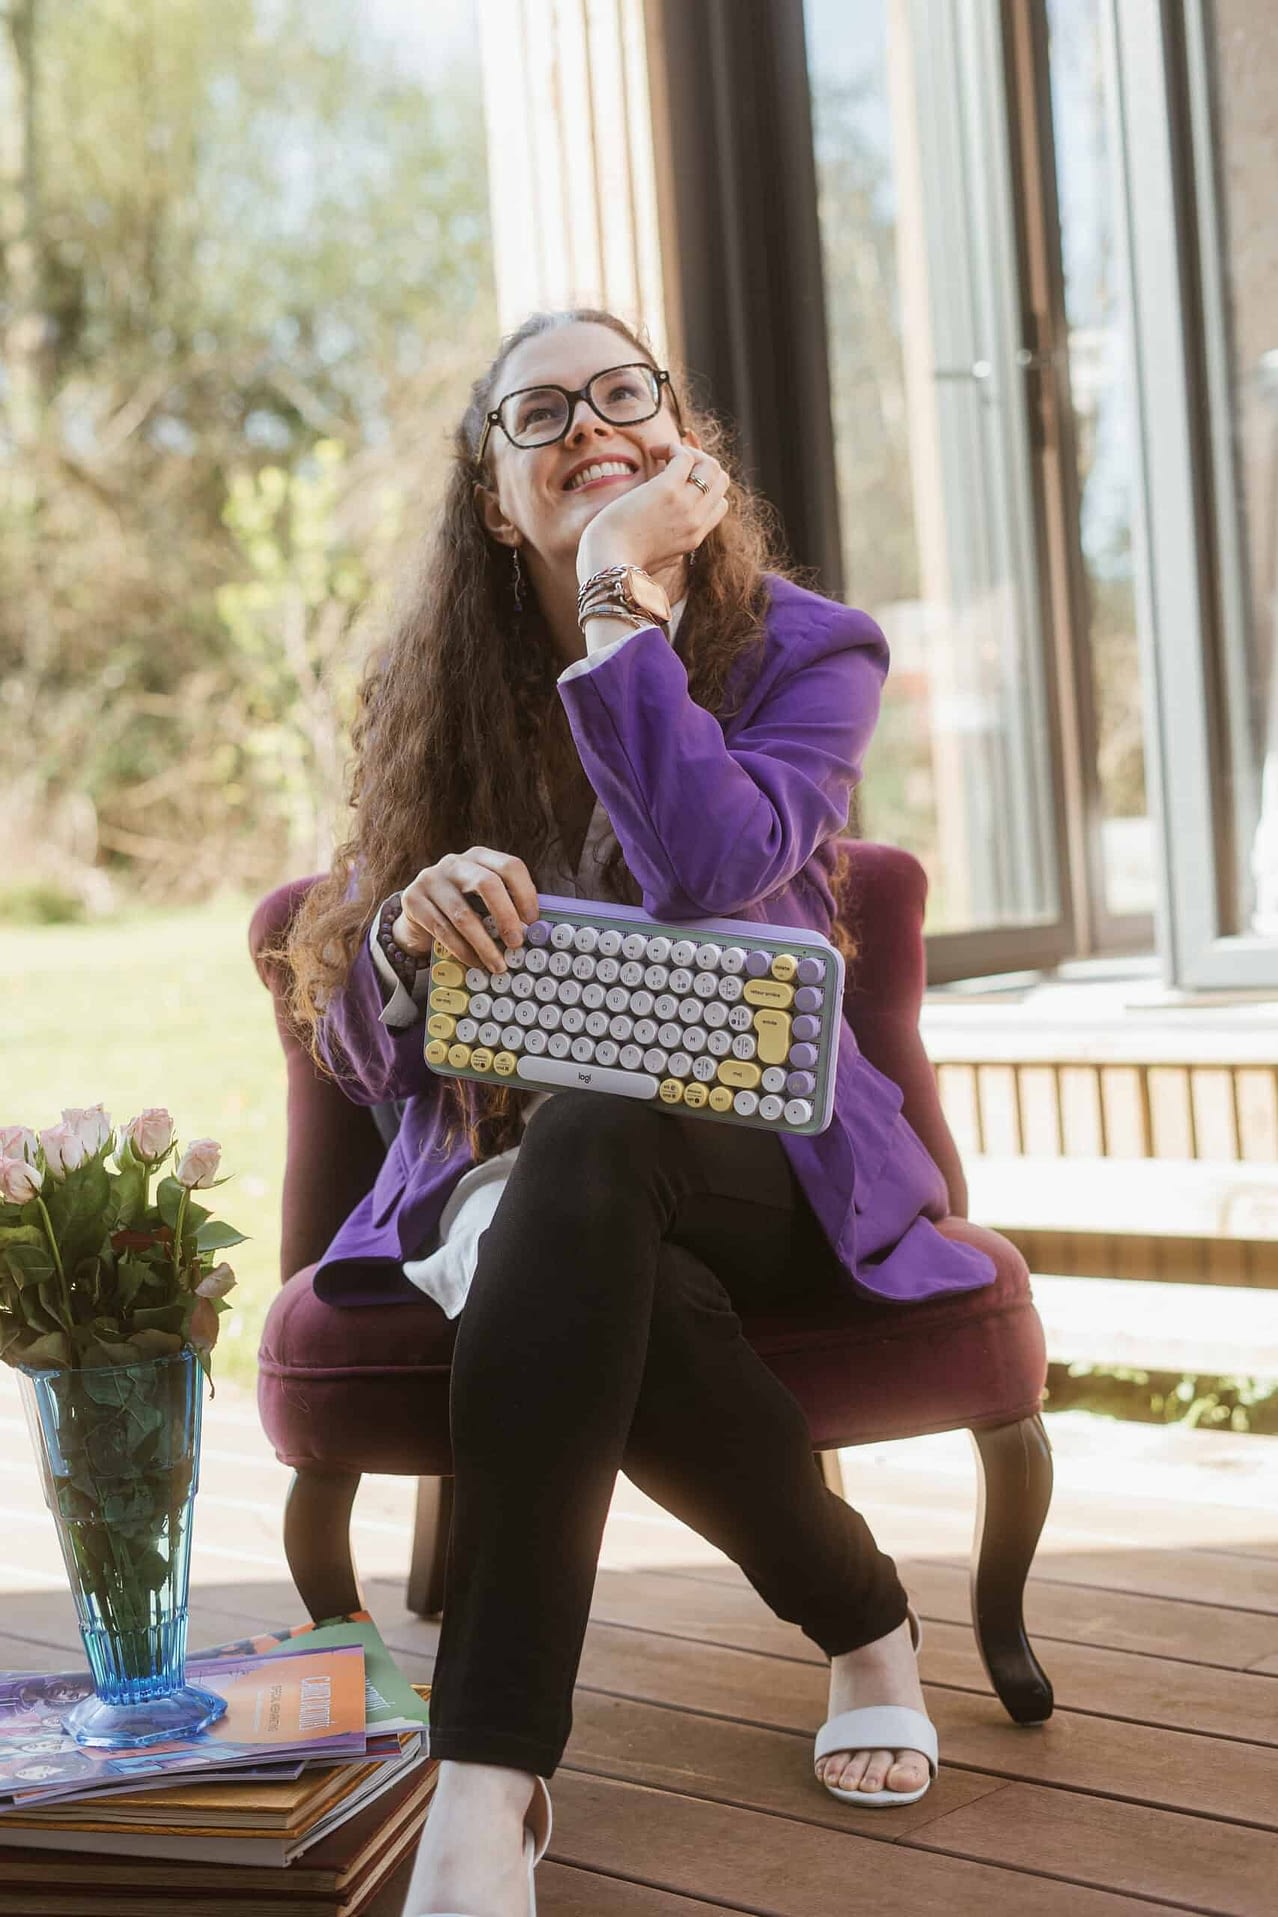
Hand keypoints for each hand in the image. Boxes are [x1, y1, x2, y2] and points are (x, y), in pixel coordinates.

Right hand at [392, 848, 538, 974]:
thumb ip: (506, 905)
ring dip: (484, 944)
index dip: (526, 894)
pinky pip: (443, 930)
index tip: (532, 922)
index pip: (510, 866)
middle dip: (506, 917)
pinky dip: (462, 950)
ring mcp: (431, 879)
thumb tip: (535, 930)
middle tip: (516, 943)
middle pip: (487, 883)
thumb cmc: (461, 907)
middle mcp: (455, 863)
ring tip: (497, 964)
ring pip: (464, 914)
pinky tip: (475, 962)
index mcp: (479, 857)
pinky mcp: (413, 899)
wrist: (418, 913)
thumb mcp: (483, 899)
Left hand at [576, 442, 729, 582]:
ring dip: (689, 452)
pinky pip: (684, 456)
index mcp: (694, 538)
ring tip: (664, 454)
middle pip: (720, 480)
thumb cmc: (621, 559)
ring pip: (710, 465)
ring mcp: (685, 505)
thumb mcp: (658, 559)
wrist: (608, 561)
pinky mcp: (667, 490)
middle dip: (701, 464)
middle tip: (673, 463)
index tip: (680, 481)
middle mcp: (695, 521)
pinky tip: (654, 452)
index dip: (704, 487)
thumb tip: (675, 550)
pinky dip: (672, 447)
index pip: (720, 504)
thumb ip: (672, 550)